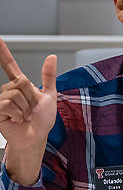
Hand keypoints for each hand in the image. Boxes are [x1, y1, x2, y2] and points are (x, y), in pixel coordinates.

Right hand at [0, 39, 56, 184]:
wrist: (37, 136)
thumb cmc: (42, 119)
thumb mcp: (49, 95)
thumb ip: (48, 76)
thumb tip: (51, 57)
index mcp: (20, 85)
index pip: (9, 65)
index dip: (3, 52)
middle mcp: (8, 91)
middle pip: (21, 82)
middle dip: (32, 97)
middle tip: (32, 109)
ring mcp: (1, 101)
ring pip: (16, 94)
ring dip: (27, 107)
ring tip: (26, 116)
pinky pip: (9, 104)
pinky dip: (19, 114)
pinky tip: (18, 120)